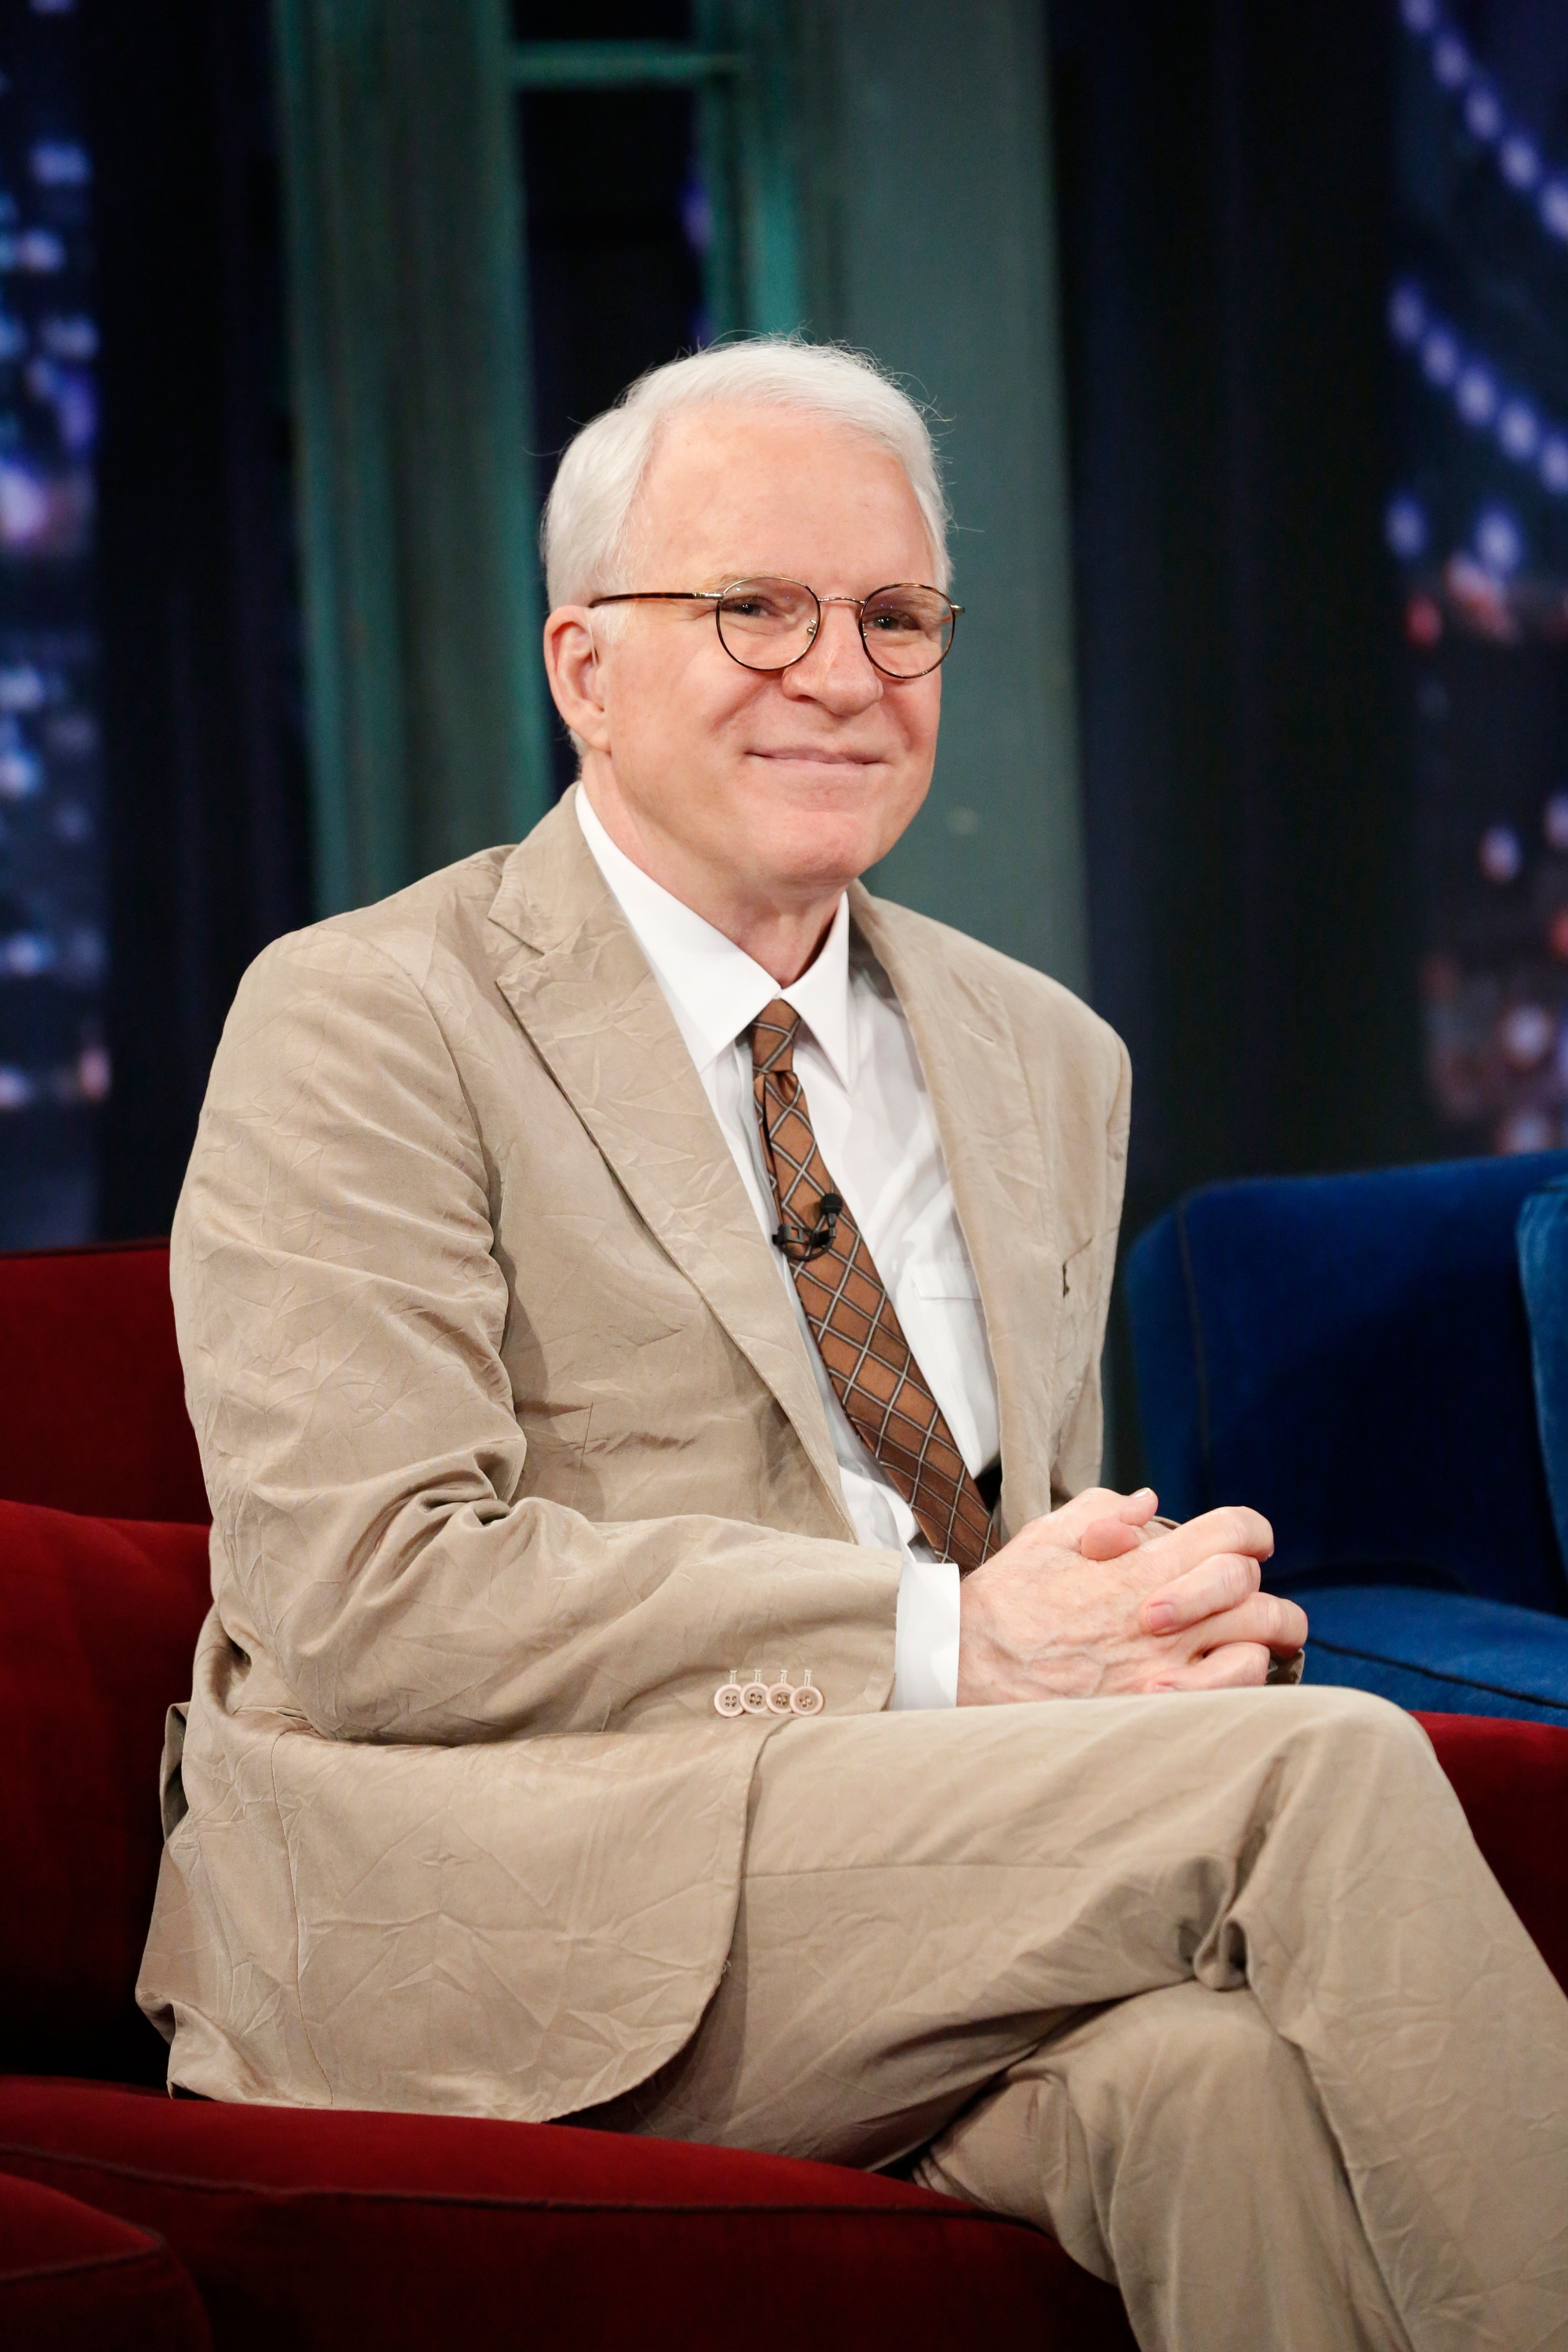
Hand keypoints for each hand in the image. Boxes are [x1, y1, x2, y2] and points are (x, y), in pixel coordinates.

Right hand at [956, 1501, 1305, 1705]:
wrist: (968, 1664)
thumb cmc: (1005, 1601)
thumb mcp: (1047, 1537)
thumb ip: (1103, 1512)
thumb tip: (1148, 1504)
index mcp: (1140, 1563)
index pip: (1231, 1532)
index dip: (1253, 1532)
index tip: (1253, 1543)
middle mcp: (1161, 1612)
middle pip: (1254, 1590)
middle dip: (1262, 1589)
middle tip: (1255, 1599)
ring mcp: (1162, 1663)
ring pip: (1256, 1646)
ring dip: (1263, 1638)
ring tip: (1254, 1641)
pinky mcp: (1154, 1706)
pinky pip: (1230, 1695)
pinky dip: (1242, 1682)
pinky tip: (1225, 1676)